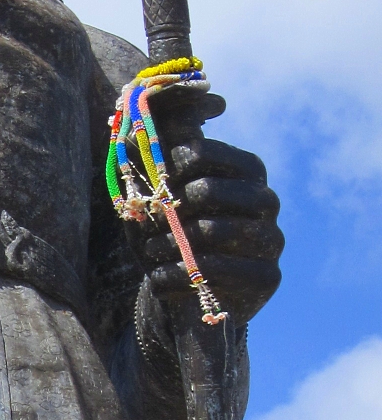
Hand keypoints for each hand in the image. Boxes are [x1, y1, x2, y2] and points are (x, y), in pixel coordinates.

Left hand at [142, 133, 282, 325]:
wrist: (191, 294)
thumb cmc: (173, 234)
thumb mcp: (159, 196)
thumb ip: (156, 157)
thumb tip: (147, 126)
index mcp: (246, 169)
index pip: (201, 153)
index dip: (164, 169)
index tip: (149, 187)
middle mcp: (266, 200)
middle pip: (206, 190)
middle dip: (168, 210)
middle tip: (150, 225)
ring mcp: (271, 238)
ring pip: (210, 231)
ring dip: (168, 243)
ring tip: (151, 251)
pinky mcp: (268, 276)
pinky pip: (214, 270)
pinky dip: (176, 274)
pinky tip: (159, 278)